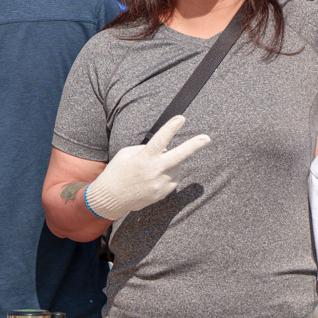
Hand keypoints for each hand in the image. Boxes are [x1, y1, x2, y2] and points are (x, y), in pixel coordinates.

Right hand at [83, 116, 210, 220]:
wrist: (110, 199)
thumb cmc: (117, 172)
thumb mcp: (126, 154)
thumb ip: (146, 149)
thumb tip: (163, 149)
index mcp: (144, 158)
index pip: (160, 140)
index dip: (171, 128)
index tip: (181, 118)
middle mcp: (154, 171)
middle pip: (178, 156)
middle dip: (193, 146)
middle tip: (206, 138)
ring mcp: (160, 184)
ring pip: (174, 167)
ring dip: (169, 163)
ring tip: (150, 170)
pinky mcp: (162, 193)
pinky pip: (172, 179)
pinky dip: (166, 175)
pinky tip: (152, 179)